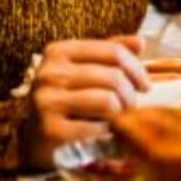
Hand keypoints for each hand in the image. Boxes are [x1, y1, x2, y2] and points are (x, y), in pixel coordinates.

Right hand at [21, 36, 149, 167]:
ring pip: (108, 101)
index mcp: (58, 52)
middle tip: (130, 106)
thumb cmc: (67, 99)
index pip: (113, 51)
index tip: (144, 85)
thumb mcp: (84, 70)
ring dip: (120, 113)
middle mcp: (49, 74)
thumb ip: (111, 53)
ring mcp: (47, 102)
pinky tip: (101, 132)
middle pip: (113, 77)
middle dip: (131, 95)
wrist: (36, 138)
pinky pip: (98, 127)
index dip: (136, 69)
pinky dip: (107, 132)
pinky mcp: (51, 130)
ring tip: (116, 118)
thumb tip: (141, 42)